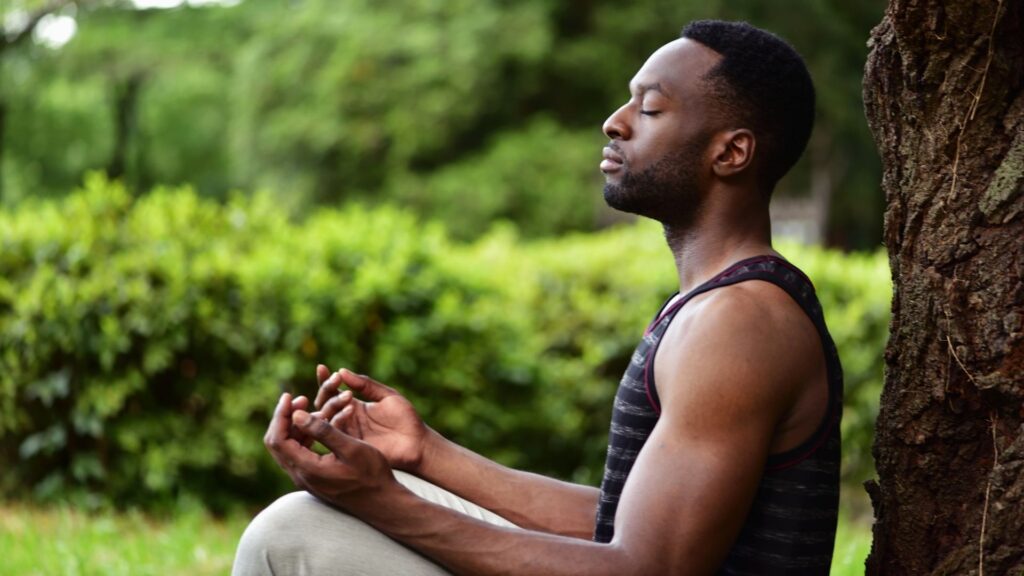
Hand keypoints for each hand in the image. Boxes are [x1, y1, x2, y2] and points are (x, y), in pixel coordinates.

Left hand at [265, 393, 395, 509]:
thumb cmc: (371, 475)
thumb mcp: (350, 449)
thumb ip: (323, 431)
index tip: (290, 395)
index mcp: (307, 469)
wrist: (382, 502)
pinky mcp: (314, 478)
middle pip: (277, 443)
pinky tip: (319, 425)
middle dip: (285, 418)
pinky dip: (303, 436)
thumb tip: (297, 415)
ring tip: (312, 409)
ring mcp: (306, 479)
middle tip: (301, 399)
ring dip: (295, 427)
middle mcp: (301, 476)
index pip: (278, 439)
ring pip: (287, 448)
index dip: (281, 415)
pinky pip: (299, 453)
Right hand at [312, 365, 428, 471]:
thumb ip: (365, 384)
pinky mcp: (350, 445)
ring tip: (348, 395)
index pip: (332, 392)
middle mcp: (346, 419)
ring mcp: (347, 433)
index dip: (325, 380)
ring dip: (332, 403)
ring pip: (327, 417)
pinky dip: (339, 419)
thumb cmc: (405, 419)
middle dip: (327, 390)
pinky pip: (336, 432)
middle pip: (324, 403)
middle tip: (336, 380)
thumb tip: (342, 371)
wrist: (417, 443)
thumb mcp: (386, 396)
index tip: (321, 367)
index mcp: (353, 406)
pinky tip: (350, 408)